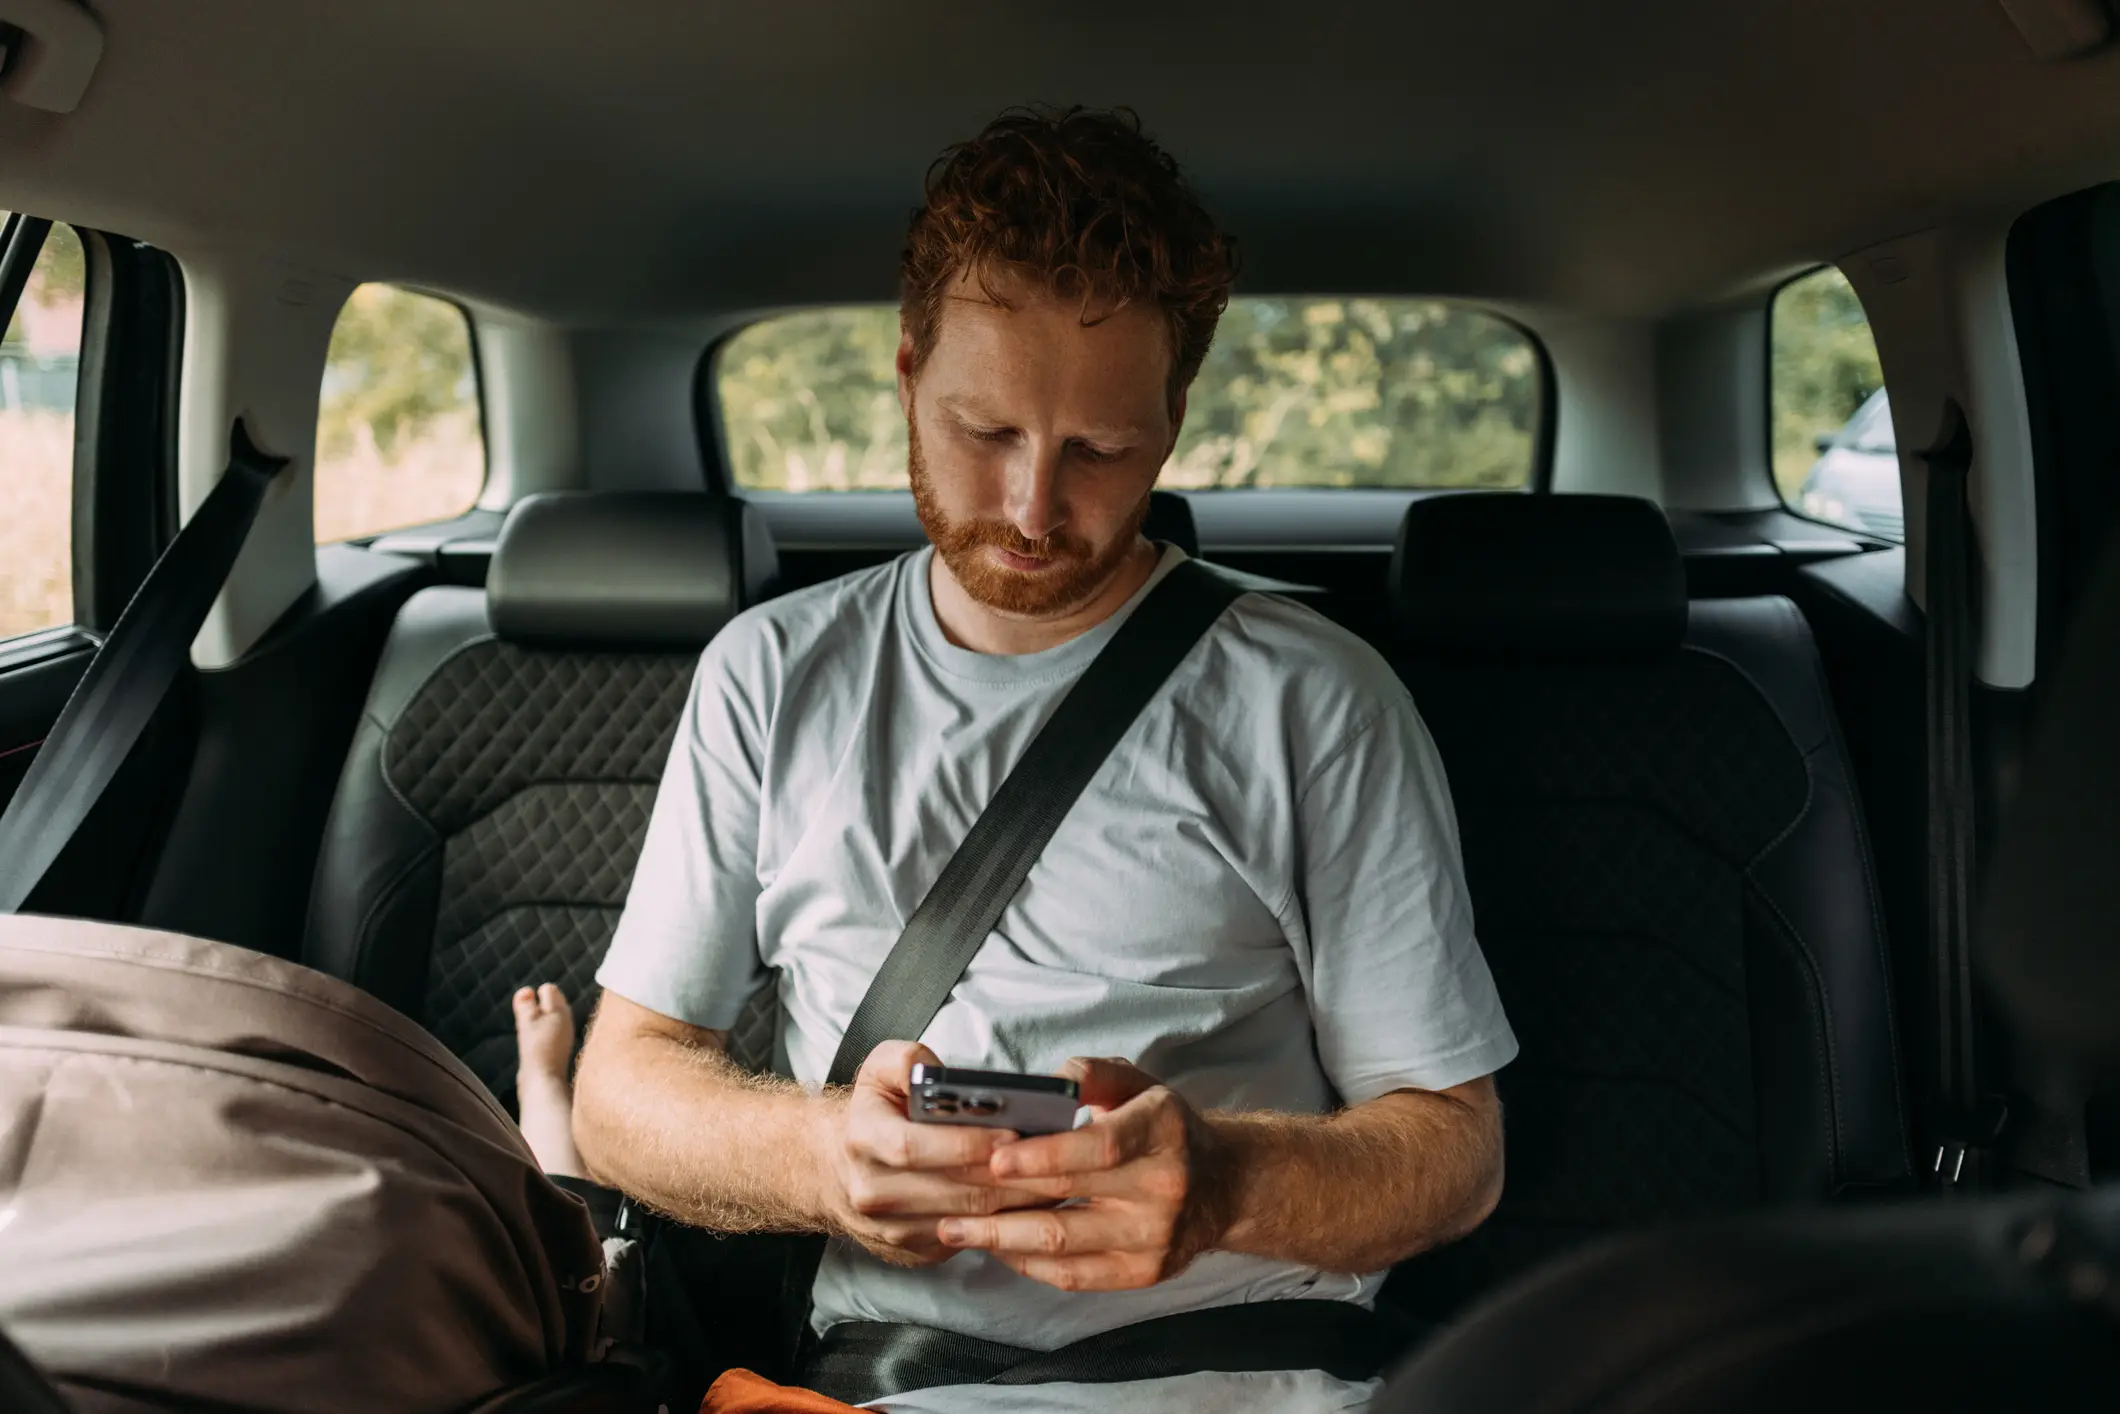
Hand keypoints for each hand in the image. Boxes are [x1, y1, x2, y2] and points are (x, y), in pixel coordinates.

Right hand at [810, 1040, 1053, 1267]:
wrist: (833, 1169)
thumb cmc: (873, 1112)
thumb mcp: (878, 1071)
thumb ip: (907, 1061)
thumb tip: (938, 1074)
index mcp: (864, 1138)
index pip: (916, 1147)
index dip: (967, 1143)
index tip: (1013, 1135)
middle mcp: (872, 1191)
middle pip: (955, 1190)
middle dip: (1011, 1176)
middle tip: (1057, 1161)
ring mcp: (892, 1229)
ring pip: (969, 1221)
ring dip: (1018, 1203)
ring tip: (1059, 1180)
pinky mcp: (912, 1251)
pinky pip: (969, 1241)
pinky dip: (1006, 1225)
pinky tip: (1035, 1204)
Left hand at [935, 1057, 1234, 1290]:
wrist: (1224, 1186)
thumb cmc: (1167, 1130)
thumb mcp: (1141, 1085)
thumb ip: (1094, 1075)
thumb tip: (1050, 1080)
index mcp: (1162, 1132)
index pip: (1100, 1148)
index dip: (1043, 1156)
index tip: (993, 1158)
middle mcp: (1164, 1188)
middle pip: (1069, 1199)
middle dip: (1000, 1199)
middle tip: (949, 1195)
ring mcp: (1154, 1238)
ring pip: (1063, 1245)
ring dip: (1001, 1239)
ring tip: (955, 1229)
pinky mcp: (1144, 1273)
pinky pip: (1074, 1275)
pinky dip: (1028, 1263)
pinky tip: (997, 1248)